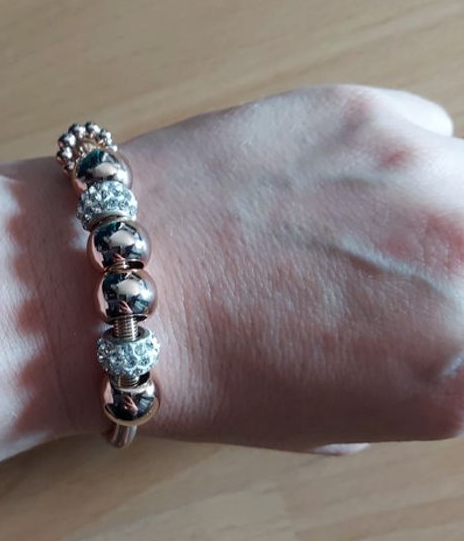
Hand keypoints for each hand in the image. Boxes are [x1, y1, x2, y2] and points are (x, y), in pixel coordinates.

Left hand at [107, 85, 461, 450]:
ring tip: (372, 226)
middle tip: (415, 270)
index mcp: (457, 379)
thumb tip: (441, 344)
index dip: (461, 330)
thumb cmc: (203, 371)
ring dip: (442, 205)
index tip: (443, 318)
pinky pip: (426, 131)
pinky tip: (332, 185)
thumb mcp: (331, 424)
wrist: (112, 289)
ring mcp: (423, 182)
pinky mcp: (370, 116)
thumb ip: (415, 384)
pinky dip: (398, 159)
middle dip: (460, 264)